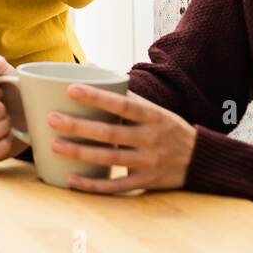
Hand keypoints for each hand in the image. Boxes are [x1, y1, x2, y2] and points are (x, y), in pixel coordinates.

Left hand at [49, 85, 195, 195]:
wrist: (200, 160)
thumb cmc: (165, 127)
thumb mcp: (152, 108)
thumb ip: (122, 92)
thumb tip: (88, 66)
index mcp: (153, 116)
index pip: (122, 105)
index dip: (97, 97)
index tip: (70, 89)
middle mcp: (151, 139)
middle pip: (111, 133)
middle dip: (79, 127)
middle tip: (51, 119)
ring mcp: (149, 163)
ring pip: (110, 159)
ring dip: (80, 153)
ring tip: (54, 145)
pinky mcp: (146, 183)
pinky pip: (116, 186)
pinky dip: (93, 185)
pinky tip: (70, 179)